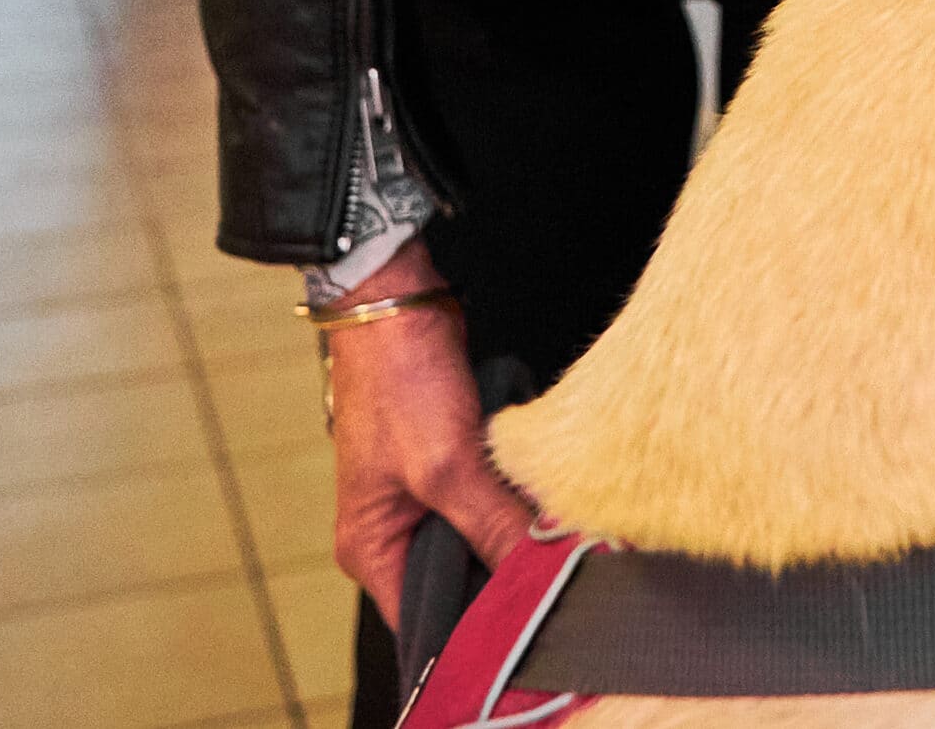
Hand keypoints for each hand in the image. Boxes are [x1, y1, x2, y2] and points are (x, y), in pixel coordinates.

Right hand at [320, 252, 537, 626]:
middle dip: (506, 581)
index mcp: (371, 549)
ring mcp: (423, 499)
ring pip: (481, 541)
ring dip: (516, 538)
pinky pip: (490, 503)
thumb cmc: (398, 382)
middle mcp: (393, 534)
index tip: (534, 631)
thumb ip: (492, 525)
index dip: (478, 632)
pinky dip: (516, 503)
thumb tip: (541, 573)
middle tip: (561, 584)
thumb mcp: (447, 465)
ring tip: (563, 547)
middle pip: (459, 584)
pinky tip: (551, 506)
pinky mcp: (452, 466)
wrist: (398, 302)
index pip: (427, 622)